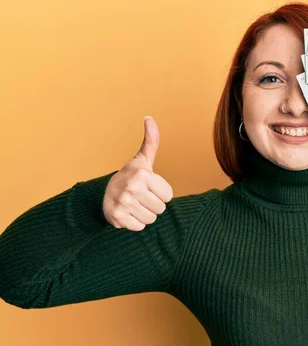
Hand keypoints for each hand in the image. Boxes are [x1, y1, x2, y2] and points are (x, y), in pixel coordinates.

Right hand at [103, 116, 173, 230]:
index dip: (160, 193)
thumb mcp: (142, 160)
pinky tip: (127, 213)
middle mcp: (132, 188)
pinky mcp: (117, 218)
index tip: (148, 187)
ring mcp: (123, 204)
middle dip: (153, 205)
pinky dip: (135, 223)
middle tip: (140, 197)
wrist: (102, 194)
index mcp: (142, 174)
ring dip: (145, 214)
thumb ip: (151, 141)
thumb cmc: (130, 176)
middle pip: (161, 209)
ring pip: (151, 219)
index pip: (168, 196)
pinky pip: (139, 227)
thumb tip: (149, 118)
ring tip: (134, 204)